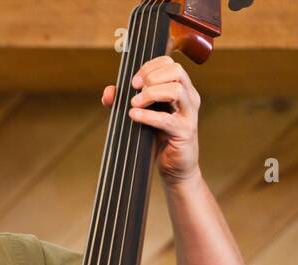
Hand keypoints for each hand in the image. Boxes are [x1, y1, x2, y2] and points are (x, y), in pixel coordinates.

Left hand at [103, 54, 200, 184]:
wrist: (174, 167)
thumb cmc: (158, 139)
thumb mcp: (141, 116)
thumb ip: (124, 102)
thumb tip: (108, 92)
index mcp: (181, 89)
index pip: (171, 64)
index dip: (151, 66)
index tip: (134, 80)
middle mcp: (188, 98)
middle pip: (177, 71)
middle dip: (152, 76)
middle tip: (134, 89)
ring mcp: (188, 114)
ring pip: (176, 90)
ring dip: (151, 93)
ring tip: (134, 104)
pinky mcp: (185, 132)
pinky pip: (167, 119)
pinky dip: (148, 115)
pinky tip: (134, 116)